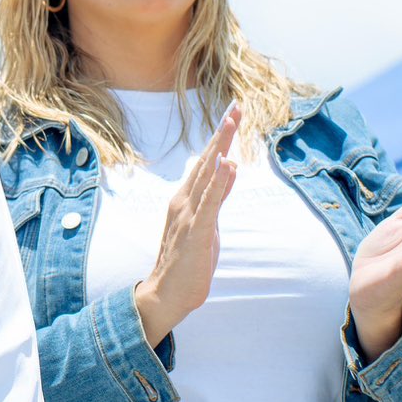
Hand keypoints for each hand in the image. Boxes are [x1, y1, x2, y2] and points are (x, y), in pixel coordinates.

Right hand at [134, 105, 239, 345]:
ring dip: (220, 147)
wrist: (166, 293)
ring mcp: (189, 214)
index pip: (207, 162)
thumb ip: (216, 198)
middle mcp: (184, 200)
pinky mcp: (196, 230)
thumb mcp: (207, 225)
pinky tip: (227, 163)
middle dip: (222, 133)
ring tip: (231, 122)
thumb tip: (229, 171)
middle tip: (235, 107)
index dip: (221, 138)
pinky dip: (219, 181)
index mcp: (187, 199)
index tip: (232, 114)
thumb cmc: (186, 262)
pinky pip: (210, 202)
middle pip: (207, 160)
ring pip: (207, 174)